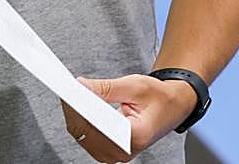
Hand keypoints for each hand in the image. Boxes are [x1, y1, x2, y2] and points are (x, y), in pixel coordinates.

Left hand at [62, 74, 196, 162]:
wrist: (172, 106)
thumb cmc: (159, 98)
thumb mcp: (135, 86)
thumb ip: (106, 87)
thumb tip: (80, 85)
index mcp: (135, 136)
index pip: (98, 125)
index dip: (81, 108)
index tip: (70, 92)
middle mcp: (124, 150)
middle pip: (85, 132)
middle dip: (73, 108)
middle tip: (66, 87)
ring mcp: (116, 152)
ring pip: (82, 135)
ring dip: (73, 113)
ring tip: (71, 93)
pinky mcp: (109, 148)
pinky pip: (85, 135)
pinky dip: (78, 118)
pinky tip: (76, 103)